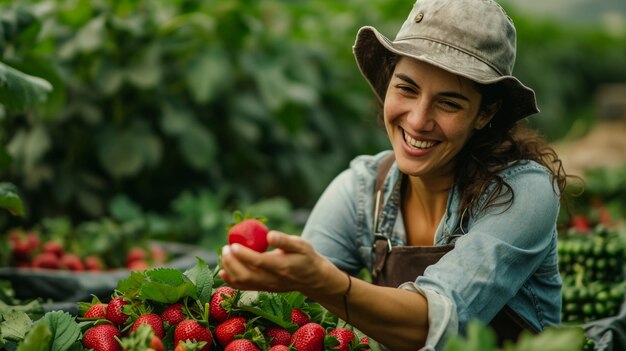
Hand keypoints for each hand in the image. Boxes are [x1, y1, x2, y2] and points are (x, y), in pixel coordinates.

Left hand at [218, 231, 340, 295]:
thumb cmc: (306, 257)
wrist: (312, 278)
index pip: (259, 262)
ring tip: (225, 254)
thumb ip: (285, 240)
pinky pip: (244, 287)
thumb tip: (269, 235)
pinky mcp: (263, 289)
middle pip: (246, 274)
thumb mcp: (302, 245)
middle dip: (231, 262)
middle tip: (225, 247)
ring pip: (243, 282)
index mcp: (282, 266)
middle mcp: (273, 279)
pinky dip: (231, 280)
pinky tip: (223, 270)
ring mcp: (267, 286)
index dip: (243, 254)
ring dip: (229, 269)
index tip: (232, 244)